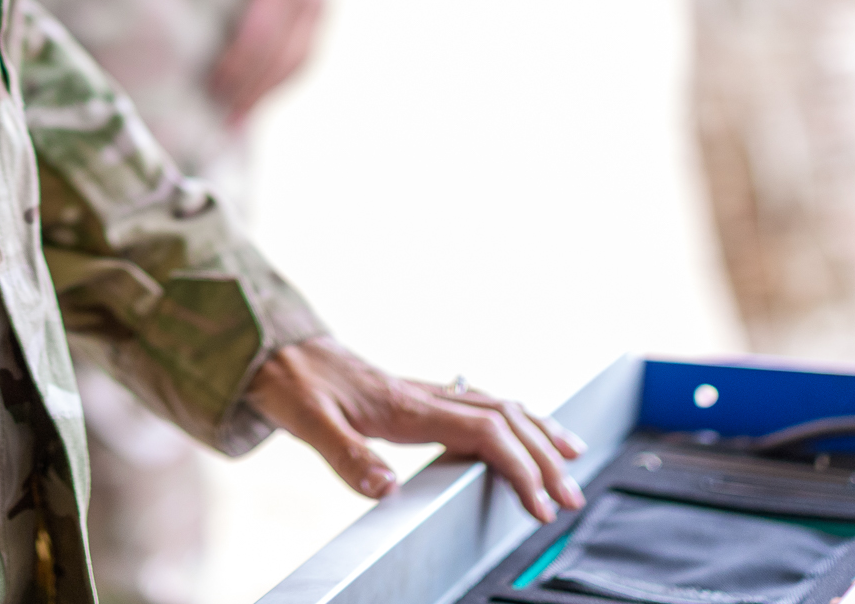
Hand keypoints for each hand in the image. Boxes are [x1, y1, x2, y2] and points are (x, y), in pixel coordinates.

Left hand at [208, 0, 329, 123]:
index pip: (258, 33)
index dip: (235, 66)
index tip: (208, 90)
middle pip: (278, 56)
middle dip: (248, 92)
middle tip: (216, 122)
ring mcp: (324, 6)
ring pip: (297, 63)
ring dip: (267, 95)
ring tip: (237, 123)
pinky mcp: (326, 14)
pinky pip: (306, 57)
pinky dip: (282, 82)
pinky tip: (260, 100)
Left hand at [246, 337, 583, 522]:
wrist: (281, 351)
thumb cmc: (296, 386)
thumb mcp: (310, 424)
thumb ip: (348, 456)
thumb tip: (384, 488)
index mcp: (408, 406)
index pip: (485, 434)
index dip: (520, 468)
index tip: (541, 503)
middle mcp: (428, 395)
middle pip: (506, 420)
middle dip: (544, 459)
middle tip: (572, 499)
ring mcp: (429, 393)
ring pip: (502, 406)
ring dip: (540, 434)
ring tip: (574, 461)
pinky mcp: (424, 398)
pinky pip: (484, 404)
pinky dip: (517, 420)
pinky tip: (528, 432)